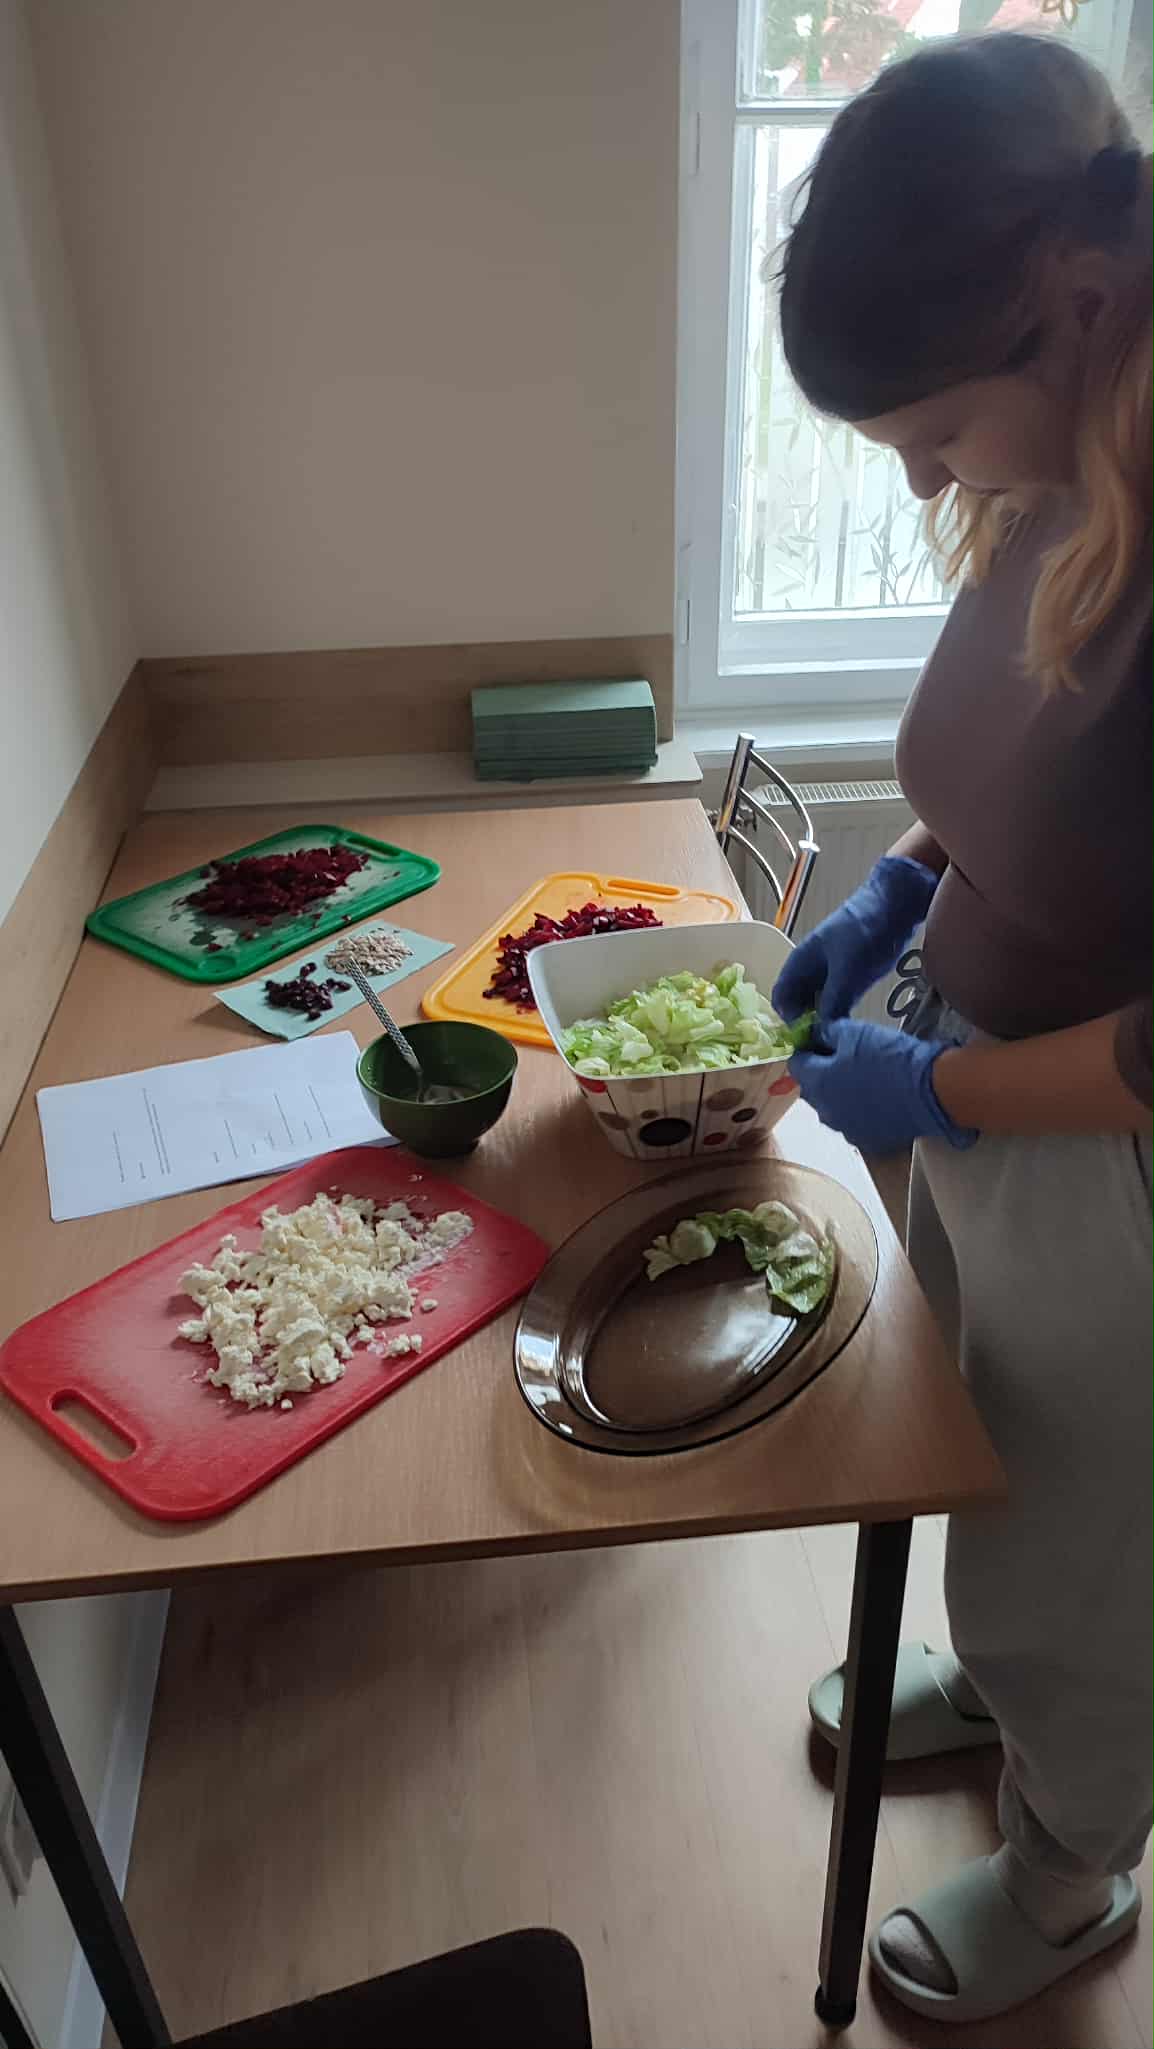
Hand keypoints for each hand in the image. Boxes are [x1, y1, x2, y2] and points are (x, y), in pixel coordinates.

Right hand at [771, 855, 938, 1023]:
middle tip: (824, 1043)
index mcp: (799, 962)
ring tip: (837, 1038)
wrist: (894, 904)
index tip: (806, 1038)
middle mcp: (810, 969)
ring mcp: (830, 972)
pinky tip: (849, 1025)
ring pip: (818, 1004)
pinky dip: (838, 1013)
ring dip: (823, 1020)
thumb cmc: (864, 931)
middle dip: (806, 1024)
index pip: (781, 998)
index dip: (789, 1020)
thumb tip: (821, 1030)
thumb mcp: (847, 970)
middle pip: (798, 1004)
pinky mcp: (849, 976)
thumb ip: (833, 1001)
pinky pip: (836, 1000)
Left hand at [789, 1017, 977, 1154]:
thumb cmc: (890, 1057)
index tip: (822, 1039)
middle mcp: (824, 1112)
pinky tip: (878, 1097)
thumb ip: (828, 1032)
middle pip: (812, 1087)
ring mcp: (846, 1130)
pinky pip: (854, 1121)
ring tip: (864, 1077)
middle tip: (846, 1055)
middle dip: (821, 1072)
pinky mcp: (868, 1140)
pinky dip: (859, 1110)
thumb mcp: (855, 1031)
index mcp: (816, 1084)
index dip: (807, 1049)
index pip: (796, 1064)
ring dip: (840, 1093)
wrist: (931, 1091)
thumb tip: (817, 1034)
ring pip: (833, 1107)